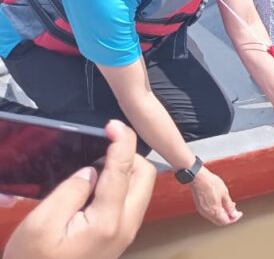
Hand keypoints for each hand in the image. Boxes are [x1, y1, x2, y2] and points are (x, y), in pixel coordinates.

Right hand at [3, 119, 154, 258]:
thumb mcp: (41, 225)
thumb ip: (71, 191)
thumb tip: (93, 170)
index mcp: (108, 222)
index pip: (125, 170)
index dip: (122, 141)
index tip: (113, 125)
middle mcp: (125, 227)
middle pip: (146, 176)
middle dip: (129, 155)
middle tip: (101, 150)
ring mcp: (125, 233)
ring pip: (141, 187)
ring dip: (125, 170)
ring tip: (94, 169)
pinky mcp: (119, 236)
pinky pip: (130, 200)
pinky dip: (121, 185)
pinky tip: (96, 186)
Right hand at [189, 166, 240, 225]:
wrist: (198, 178)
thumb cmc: (211, 184)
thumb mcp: (224, 194)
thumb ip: (229, 205)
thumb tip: (233, 213)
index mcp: (214, 212)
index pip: (226, 221)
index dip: (234, 218)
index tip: (239, 214)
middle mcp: (207, 214)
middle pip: (220, 221)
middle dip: (228, 217)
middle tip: (234, 211)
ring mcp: (202, 211)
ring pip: (214, 218)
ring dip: (222, 214)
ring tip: (228, 205)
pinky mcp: (200, 207)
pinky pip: (210, 213)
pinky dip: (216, 211)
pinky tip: (220, 204)